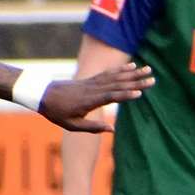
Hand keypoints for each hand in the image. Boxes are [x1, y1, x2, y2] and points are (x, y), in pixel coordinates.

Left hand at [37, 63, 152, 132]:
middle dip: (136, 81)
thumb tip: (112, 129)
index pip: (111, 97)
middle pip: (118, 84)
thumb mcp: (72, 125)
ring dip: (133, 73)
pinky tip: (131, 66)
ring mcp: (92, 82)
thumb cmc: (57, 113)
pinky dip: (120, 69)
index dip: (126, 94)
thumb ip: (93, 128)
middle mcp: (93, 89)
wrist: (42, 94)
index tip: (140, 93)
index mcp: (89, 101)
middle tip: (153, 79)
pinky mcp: (90, 79)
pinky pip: (108, 73)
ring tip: (147, 69)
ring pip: (116, 76)